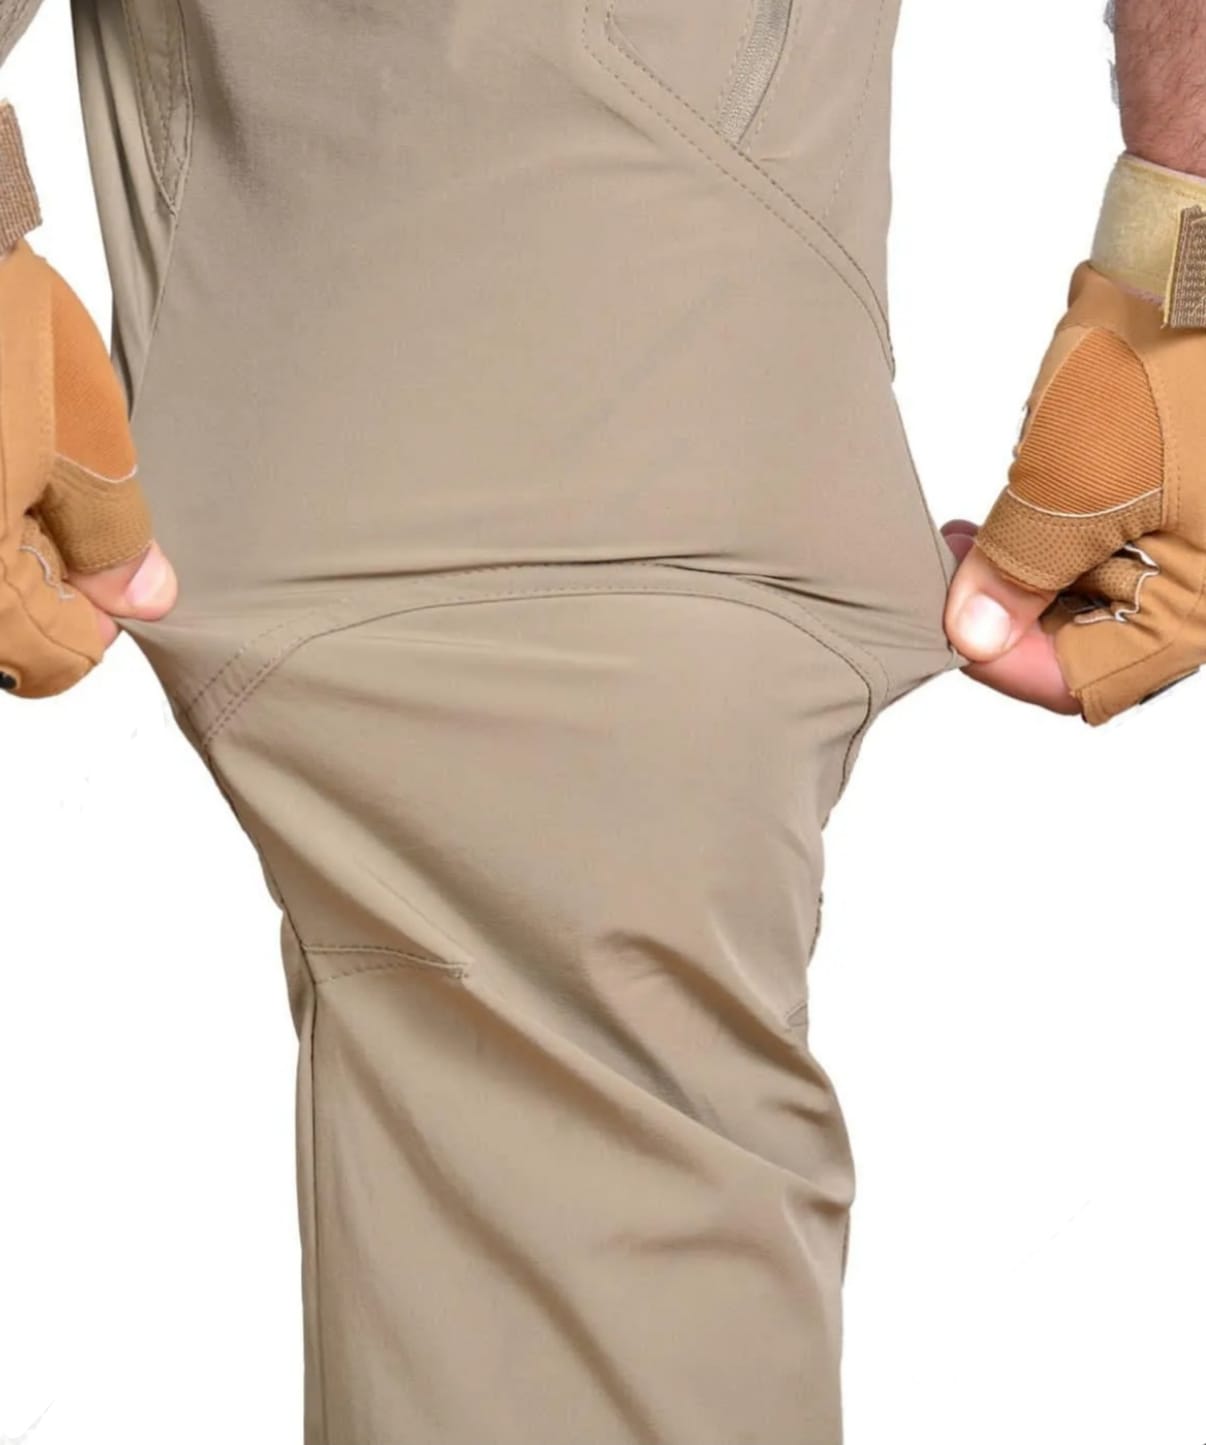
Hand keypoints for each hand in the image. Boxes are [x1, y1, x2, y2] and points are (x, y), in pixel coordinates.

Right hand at [0, 237, 176, 697]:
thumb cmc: (1, 329)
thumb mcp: (86, 443)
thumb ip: (114, 537)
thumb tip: (146, 599)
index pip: (44, 661)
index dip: (94, 625)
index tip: (117, 577)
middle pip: (1, 626)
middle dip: (46, 576)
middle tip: (64, 502)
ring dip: (14, 538)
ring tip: (28, 467)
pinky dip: (0, 501)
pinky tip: (7, 452)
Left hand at [940, 259, 1205, 725]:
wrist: (1193, 265)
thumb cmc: (1160, 363)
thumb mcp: (1071, 484)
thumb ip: (1018, 573)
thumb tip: (973, 639)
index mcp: (1200, 605)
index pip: (1087, 681)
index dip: (1006, 662)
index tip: (951, 624)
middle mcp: (1203, 588)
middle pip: (1086, 645)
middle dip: (1008, 613)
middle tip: (950, 571)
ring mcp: (1188, 544)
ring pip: (1083, 599)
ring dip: (1019, 574)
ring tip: (968, 536)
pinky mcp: (1171, 507)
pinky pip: (1098, 550)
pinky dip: (1046, 539)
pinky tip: (1008, 511)